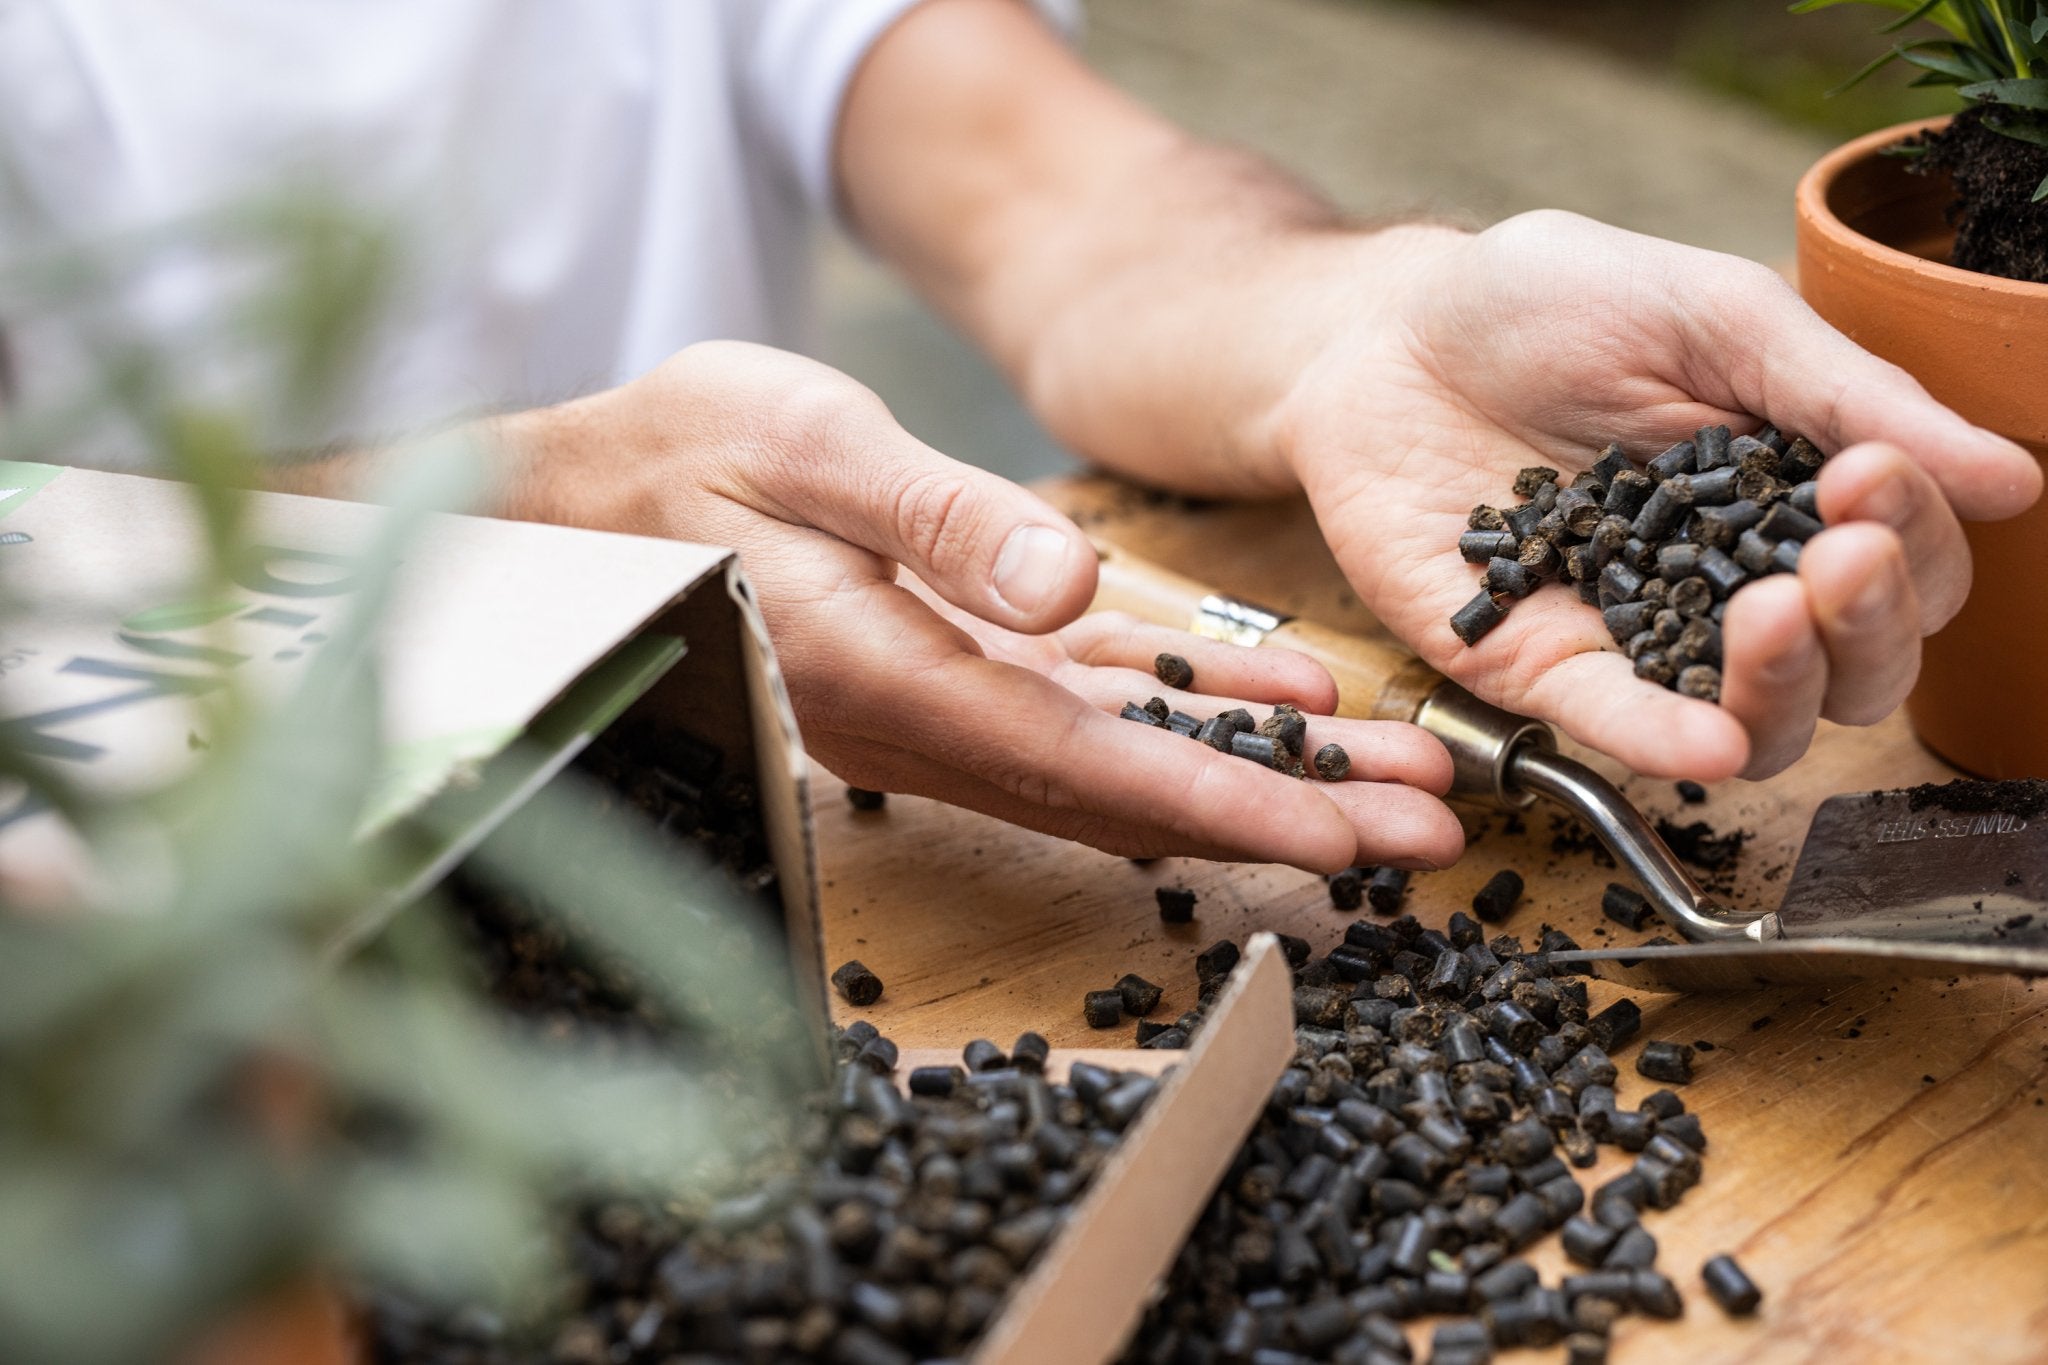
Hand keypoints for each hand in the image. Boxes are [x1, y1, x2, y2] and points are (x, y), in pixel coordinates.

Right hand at [509, 341, 1463, 870]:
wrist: (580, 500)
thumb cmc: (677, 457)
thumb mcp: (804, 447)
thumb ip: (938, 522)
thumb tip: (1064, 592)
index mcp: (902, 681)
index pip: (1098, 769)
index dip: (1232, 807)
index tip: (1348, 840)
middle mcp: (931, 721)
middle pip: (1141, 790)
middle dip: (1289, 813)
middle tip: (1429, 835)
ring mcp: (942, 704)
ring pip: (1131, 758)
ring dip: (1264, 769)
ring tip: (1391, 779)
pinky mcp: (950, 667)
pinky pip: (1088, 704)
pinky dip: (1189, 705)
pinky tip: (1281, 697)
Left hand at [1278, 211, 2041, 779]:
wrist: (1384, 335)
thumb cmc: (1545, 306)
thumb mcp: (1710, 315)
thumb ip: (1843, 394)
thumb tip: (2010, 482)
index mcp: (1794, 493)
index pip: (1908, 559)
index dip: (1912, 536)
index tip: (1865, 477)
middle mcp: (1732, 580)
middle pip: (1858, 662)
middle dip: (1873, 621)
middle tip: (1837, 554)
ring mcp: (1637, 633)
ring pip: (1761, 722)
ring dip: (1791, 685)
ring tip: (1773, 612)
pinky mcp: (1539, 664)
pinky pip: (1619, 727)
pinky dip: (1669, 739)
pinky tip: (1711, 733)